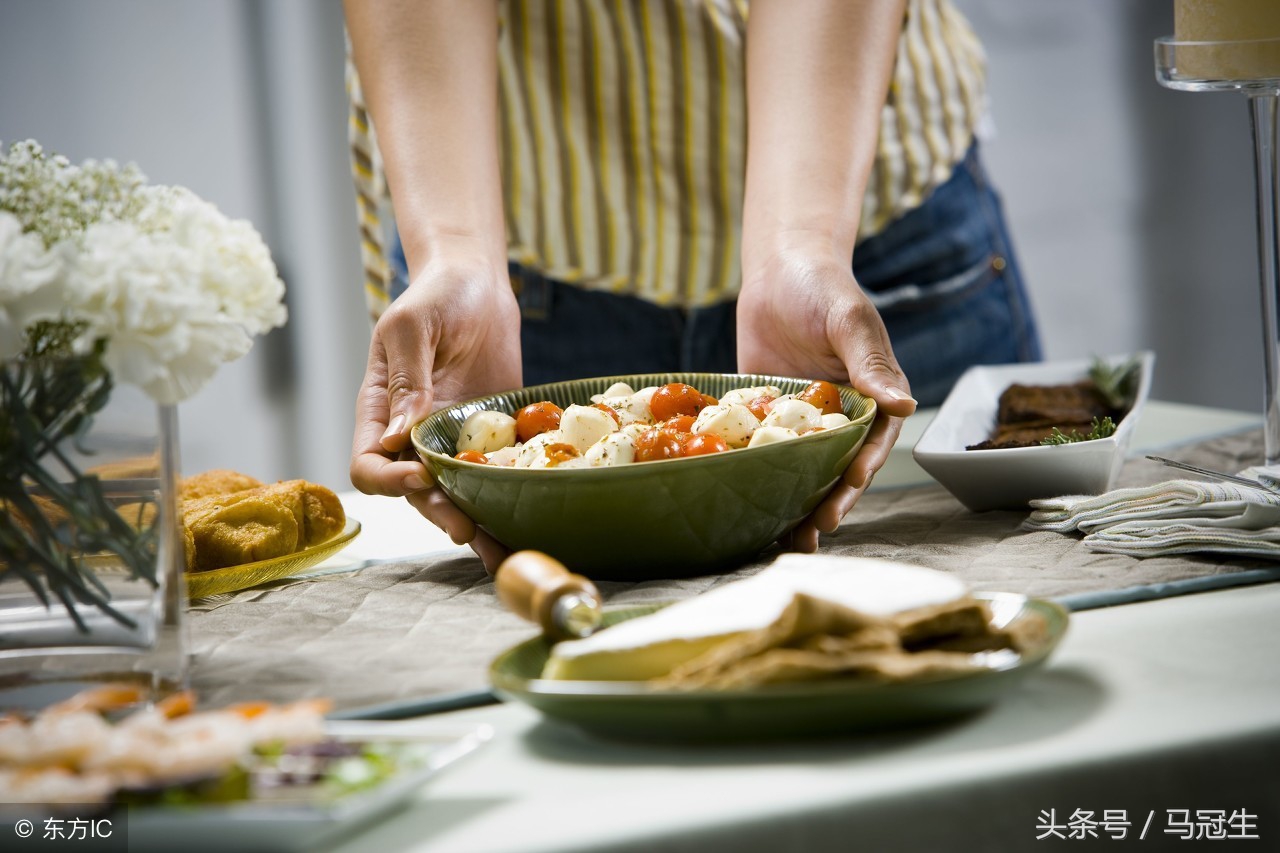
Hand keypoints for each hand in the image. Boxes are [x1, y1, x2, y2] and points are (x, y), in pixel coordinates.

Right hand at [350, 256, 521, 571]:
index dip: (390, 479)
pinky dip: (508, 501)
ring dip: (475, 523)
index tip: (421, 474)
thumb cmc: (436, 295)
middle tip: (468, 530)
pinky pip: (494, 475)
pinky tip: (529, 524)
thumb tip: (399, 436)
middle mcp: (413, 435)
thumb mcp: (414, 327)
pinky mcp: (492, 438)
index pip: (370, 465)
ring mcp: (453, 440)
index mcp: (380, 412)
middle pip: (416, 492)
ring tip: (501, 552)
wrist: (479, 283)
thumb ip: (408, 380)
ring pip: (456, 494)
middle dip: (440, 513)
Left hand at [737, 241, 916, 550]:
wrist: (778, 269)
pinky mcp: (767, 420)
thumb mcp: (850, 321)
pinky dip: (759, 481)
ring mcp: (802, 423)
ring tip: (785, 540)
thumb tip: (906, 405)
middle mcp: (840, 418)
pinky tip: (747, 510)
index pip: (872, 441)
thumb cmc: (823, 288)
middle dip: (829, 501)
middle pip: (838, 468)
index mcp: (872, 398)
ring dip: (797, 505)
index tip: (850, 484)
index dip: (863, 467)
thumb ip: (872, 364)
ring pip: (804, 471)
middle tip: (814, 529)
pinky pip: (765, 455)